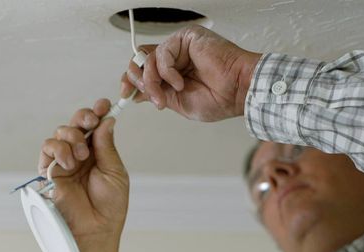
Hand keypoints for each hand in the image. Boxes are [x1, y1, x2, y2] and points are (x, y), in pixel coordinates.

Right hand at [38, 99, 128, 251]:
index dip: (97, 112)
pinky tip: (71, 162)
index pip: (94, 126)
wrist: (96, 230)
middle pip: (74, 124)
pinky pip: (47, 150)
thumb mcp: (115, 172)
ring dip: (71, 137)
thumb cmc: (109, 206)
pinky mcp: (49, 173)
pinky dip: (58, 150)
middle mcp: (79, 155)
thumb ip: (106, 147)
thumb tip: (107, 120)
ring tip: (81, 155)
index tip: (105, 104)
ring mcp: (64, 163)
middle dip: (83, 117)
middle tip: (90, 121)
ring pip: (59, 134)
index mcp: (97, 153)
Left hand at [121, 25, 261, 121]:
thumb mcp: (178, 103)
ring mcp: (179, 47)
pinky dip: (167, 71)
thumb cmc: (218, 99)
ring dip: (152, 82)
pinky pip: (162, 53)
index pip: (142, 69)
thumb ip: (156, 94)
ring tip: (165, 96)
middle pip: (140, 60)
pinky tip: (181, 81)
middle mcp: (174, 58)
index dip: (130, 80)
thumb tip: (135, 93)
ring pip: (148, 58)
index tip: (125, 93)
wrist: (238, 91)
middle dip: (138, 81)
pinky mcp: (185, 38)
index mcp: (173, 72)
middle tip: (146, 95)